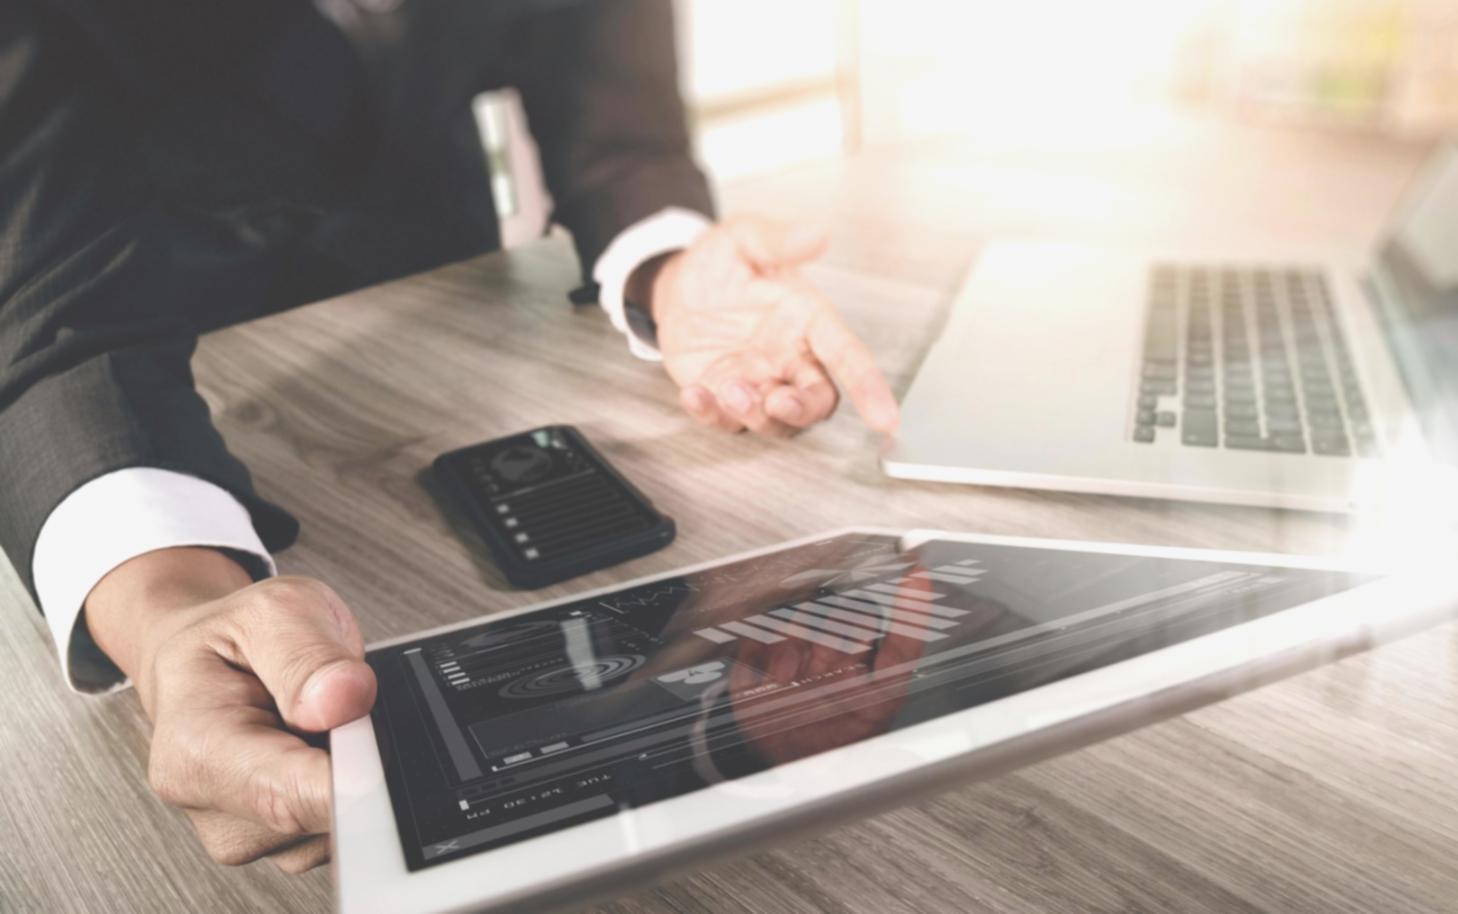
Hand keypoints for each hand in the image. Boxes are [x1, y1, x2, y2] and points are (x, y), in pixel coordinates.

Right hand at [87, 548, 376, 872]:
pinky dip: (353, 788)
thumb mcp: (271, 610)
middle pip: (325, 815)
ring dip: (356, 772)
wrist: (204, 664)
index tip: (384, 766)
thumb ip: (309, 654)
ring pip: (344, 825)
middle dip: (358, 761)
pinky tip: (328, 751)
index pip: (288, 798)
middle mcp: (214, 808)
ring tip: (323, 723)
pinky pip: (347, 827)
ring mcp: (250, 835)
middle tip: (343, 706)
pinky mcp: (283, 844)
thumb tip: (346, 699)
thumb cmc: (232, 639)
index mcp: (196, 750)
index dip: (352, 786)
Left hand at [640, 214, 899, 436]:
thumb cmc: (720, 263)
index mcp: (808, 321)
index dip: (869, 388)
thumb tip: (818, 232)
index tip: (886, 419)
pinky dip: (711, 414)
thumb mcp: (744, 238)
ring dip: (756, 415)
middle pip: (817, 402)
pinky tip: (693, 394)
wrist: (676, 283)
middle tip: (778, 402)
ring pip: (775, 420)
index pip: (848, 357)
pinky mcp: (721, 395)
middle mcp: (788, 358)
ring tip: (730, 389)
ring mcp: (756, 381)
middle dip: (803, 411)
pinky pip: (724, 419)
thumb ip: (778, 239)